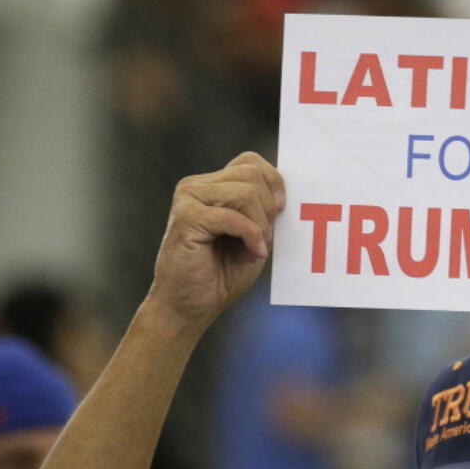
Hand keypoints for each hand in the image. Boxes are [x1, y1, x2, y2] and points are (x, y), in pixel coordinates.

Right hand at [145, 152, 284, 332]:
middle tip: (264, 239)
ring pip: (245, 192)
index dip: (274, 182)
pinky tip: (252, 254)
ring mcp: (188, 198)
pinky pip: (233, 216)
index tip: (280, 212)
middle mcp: (195, 186)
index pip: (250, 161)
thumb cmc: (221, 275)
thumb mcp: (254, 236)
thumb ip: (264, 211)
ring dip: (260, 224)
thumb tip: (283, 193)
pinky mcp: (186, 218)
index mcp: (211, 186)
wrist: (190, 307)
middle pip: (251, 174)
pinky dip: (251, 236)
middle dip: (268, 208)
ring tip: (255, 249)